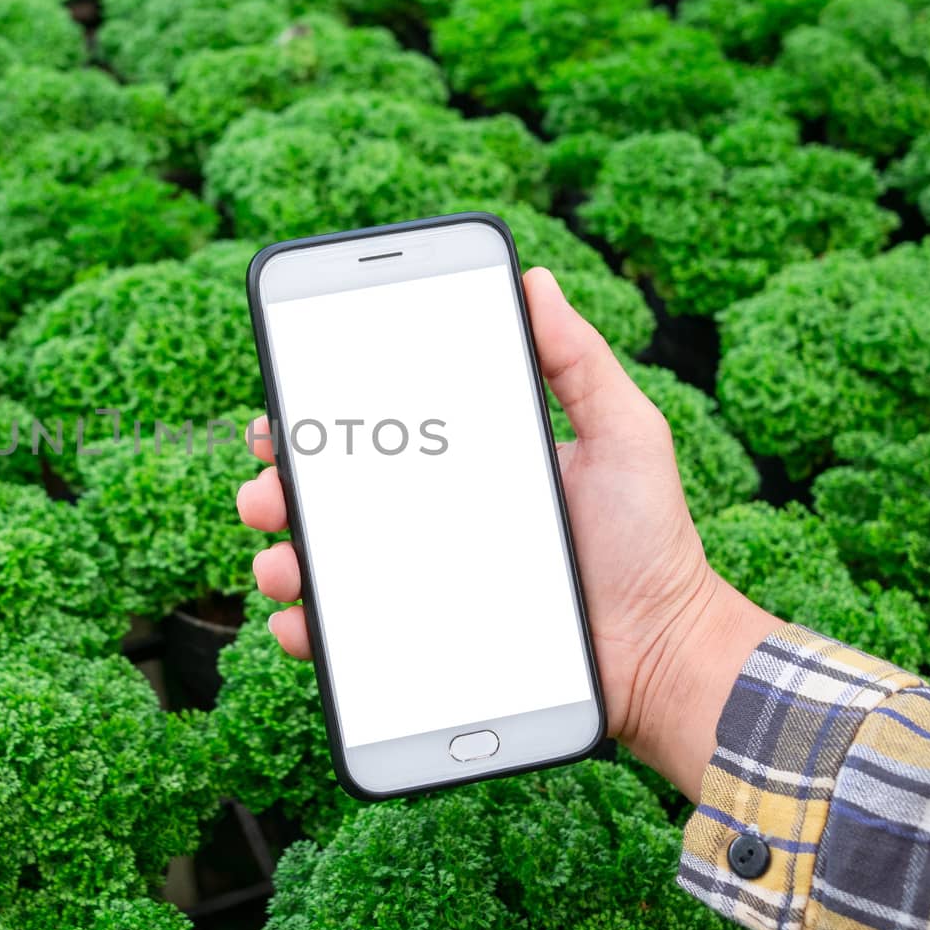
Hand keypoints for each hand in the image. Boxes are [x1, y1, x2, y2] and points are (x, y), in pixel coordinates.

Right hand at [235, 267, 778, 800]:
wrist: (663, 648)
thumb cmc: (647, 539)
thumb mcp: (623, 433)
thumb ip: (580, 359)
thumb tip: (536, 280)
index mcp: (462, 464)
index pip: (373, 434)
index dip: (315, 421)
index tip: (283, 413)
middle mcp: (430, 518)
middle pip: (328, 496)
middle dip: (276, 487)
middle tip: (267, 490)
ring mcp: (421, 581)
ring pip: (322, 564)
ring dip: (281, 558)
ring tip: (282, 562)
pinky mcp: (422, 644)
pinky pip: (346, 638)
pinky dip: (308, 631)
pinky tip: (301, 623)